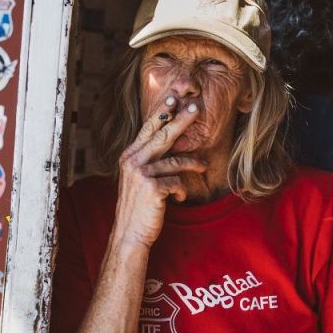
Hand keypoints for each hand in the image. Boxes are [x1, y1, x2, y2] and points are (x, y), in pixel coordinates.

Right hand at [112, 97, 204, 248]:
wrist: (129, 234)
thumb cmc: (140, 205)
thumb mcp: (140, 178)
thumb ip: (151, 159)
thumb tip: (171, 140)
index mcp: (129, 156)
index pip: (148, 129)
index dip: (162, 112)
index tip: (174, 98)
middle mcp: (132, 161)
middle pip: (162, 134)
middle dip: (181, 120)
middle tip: (196, 108)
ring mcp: (140, 173)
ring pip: (175, 161)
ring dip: (193, 164)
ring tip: (203, 167)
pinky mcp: (151, 187)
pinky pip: (177, 182)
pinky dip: (182, 191)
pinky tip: (179, 199)